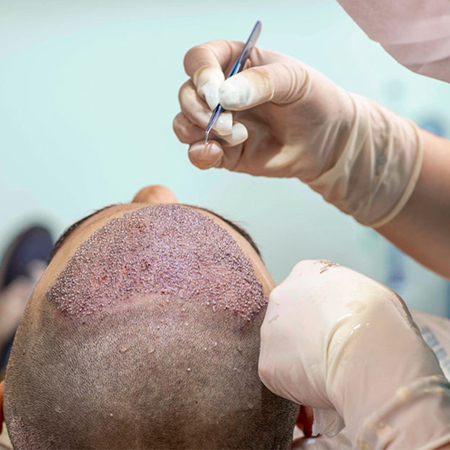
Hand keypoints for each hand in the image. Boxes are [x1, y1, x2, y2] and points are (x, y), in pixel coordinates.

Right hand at [174, 41, 420, 225]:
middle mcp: (222, 93)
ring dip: (198, 130)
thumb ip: (258, 82)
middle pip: (186, 94)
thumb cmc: (314, 101)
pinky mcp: (224, 153)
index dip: (200, 74)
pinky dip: (200, 153)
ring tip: (235, 135)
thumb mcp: (293, 80)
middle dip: (198, 108)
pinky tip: (217, 153)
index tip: (215, 93)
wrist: (328, 141)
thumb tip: (223, 96)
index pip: (200, 60)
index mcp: (235, 64)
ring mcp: (221, 124)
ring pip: (184, 124)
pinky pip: (197, 153)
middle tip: (227, 120)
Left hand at [259, 260, 449, 447]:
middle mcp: (280, 295)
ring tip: (330, 371)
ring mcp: (269, 329)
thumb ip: (344, 297)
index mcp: (305, 272)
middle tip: (331, 352)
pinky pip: (282, 376)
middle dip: (306, 335)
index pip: (307, 292)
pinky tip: (320, 385)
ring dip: (300, 360)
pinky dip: (297, 385)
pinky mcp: (267, 363)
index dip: (323, 313)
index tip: (337, 328)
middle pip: (289, 318)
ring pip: (283, 348)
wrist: (369, 353)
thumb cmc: (380, 320)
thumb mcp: (368, 291)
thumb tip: (344, 314)